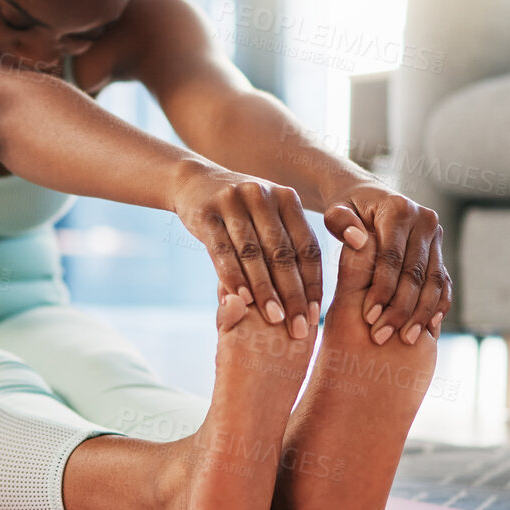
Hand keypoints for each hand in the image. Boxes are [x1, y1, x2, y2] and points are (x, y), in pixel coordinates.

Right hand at [171, 161, 321, 338]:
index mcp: (287, 198)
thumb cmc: (241, 213)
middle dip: (293, 294)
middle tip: (299, 327)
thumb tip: (310, 298)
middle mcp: (263, 196)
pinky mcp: (206, 213)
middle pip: (283, 253)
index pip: (307, 246)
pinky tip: (241, 299)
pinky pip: (222, 250)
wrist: (194, 182)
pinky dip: (233, 276)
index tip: (314, 314)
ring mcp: (233, 202)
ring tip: (274, 319)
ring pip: (253, 254)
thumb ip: (288, 246)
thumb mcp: (268, 217)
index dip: (312, 282)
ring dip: (265, 290)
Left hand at [320, 180, 451, 343]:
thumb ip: (340, 222)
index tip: (368, 317)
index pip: (392, 257)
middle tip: (382, 335)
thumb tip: (358, 239)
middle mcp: (424, 220)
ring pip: (434, 281)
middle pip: (415, 273)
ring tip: (405, 338)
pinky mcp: (440, 251)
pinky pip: (443, 282)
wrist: (369, 197)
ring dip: (421, 312)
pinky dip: (437, 305)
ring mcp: (436, 237)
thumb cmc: (347, 210)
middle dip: (400, 308)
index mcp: (398, 210)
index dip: (381, 289)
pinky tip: (427, 327)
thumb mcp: (336, 211)